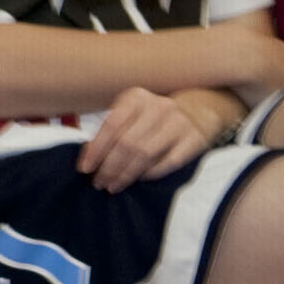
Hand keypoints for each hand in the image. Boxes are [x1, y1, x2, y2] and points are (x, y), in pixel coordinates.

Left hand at [74, 86, 221, 191]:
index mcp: (137, 98)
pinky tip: (138, 180)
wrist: (198, 110)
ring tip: (113, 186)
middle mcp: (159, 107)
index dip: (96, 149)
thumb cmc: (153, 115)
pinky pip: (168, 162)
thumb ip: (112, 129)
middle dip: (109, 167)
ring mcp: (179, 123)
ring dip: (126, 174)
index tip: (85, 168)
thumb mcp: (132, 112)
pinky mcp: (195, 139)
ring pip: (146, 154)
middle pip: (127, 143)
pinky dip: (150, 173)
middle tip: (99, 183)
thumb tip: (89, 155)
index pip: (111, 125)